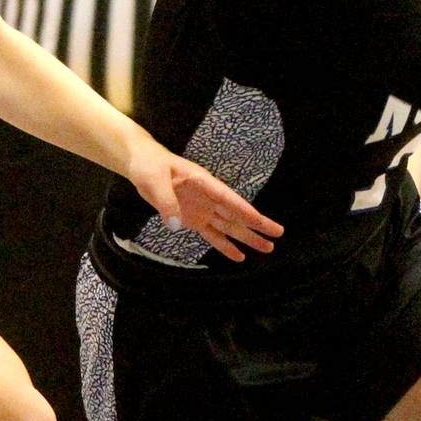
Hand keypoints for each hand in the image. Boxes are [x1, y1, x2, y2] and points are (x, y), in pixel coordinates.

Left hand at [119, 124, 283, 261]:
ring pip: (229, 226)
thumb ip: (165, 201)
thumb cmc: (150, 166)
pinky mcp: (193, 219)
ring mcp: (203, 209)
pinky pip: (212, 235)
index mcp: (204, 182)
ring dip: (247, 238)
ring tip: (267, 249)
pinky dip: (225, 246)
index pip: (228, 199)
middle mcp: (208, 198)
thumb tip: (175, 224)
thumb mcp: (154, 180)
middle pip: (236, 214)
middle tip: (277, 235)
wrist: (142, 164)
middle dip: (256, 225)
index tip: (261, 221)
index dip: (245, 211)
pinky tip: (239, 256)